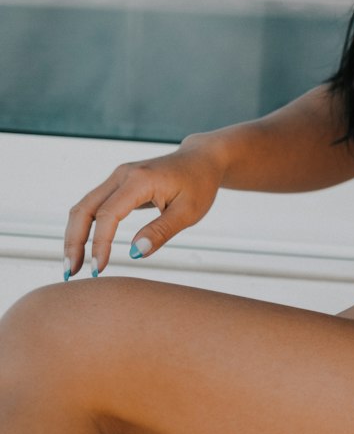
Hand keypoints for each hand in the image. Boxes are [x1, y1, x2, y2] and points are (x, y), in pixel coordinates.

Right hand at [62, 136, 225, 278]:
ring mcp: (117, 177)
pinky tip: (83, 250)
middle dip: (73, 242)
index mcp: (140, 180)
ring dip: (74, 237)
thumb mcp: (188, 212)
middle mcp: (122, 175)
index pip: (108, 214)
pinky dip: (83, 228)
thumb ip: (161, 232)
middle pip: (84, 209)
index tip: (98, 269)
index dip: (100, 243)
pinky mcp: (117, 184)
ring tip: (73, 267)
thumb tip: (134, 253)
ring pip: (83, 207)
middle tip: (71, 273)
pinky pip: (92, 206)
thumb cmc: (199, 185)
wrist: (202, 160)